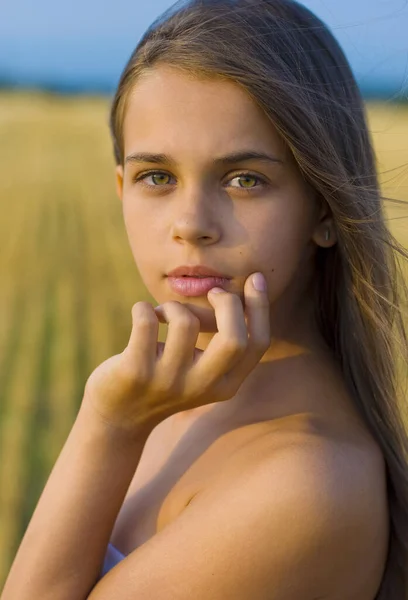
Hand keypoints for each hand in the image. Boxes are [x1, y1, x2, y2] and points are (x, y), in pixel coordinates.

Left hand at [82, 272, 270, 434]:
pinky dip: (144, 307)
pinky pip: (147, 321)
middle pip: (234, 339)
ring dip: (174, 305)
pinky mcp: (135, 372)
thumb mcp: (203, 371)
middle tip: (211, 292)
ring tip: (163, 313)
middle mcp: (201, 386)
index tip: (255, 279)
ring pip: (186, 322)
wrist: (120, 418)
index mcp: (225, 385)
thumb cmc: (166, 380)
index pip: (257, 344)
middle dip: (227, 303)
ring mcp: (168, 381)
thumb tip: (231, 294)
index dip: (260, 307)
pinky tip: (142, 314)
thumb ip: (221, 342)